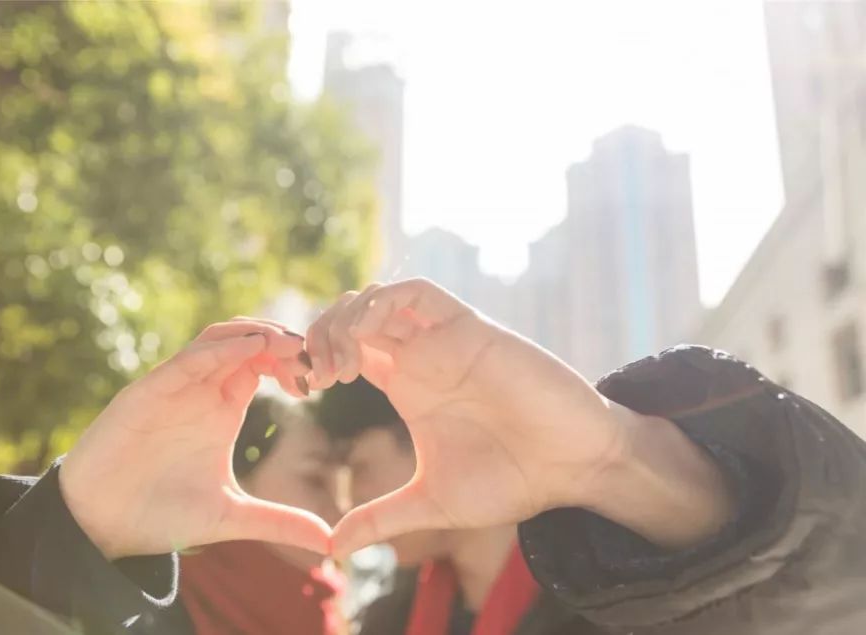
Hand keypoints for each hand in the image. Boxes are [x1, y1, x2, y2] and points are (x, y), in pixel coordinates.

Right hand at [59, 319, 327, 558]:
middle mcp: (200, 391)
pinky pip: (186, 359)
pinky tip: (250, 349)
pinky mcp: (148, 392)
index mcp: (222, 409)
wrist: (100, 526)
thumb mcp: (231, 517)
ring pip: (218, 338)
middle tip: (314, 354)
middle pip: (247, 341)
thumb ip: (278, 522)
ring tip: (289, 344)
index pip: (264, 364)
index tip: (320, 380)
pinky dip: (220, 349)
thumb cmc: (160, 515)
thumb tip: (330, 543)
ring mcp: (174, 388)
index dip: (294, 362)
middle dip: (283, 340)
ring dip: (255, 333)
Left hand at [308, 279, 731, 556]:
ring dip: (345, 320)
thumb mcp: (430, 503)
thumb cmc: (511, 481)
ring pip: (377, 298)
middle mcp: (419, 355)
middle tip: (314, 377)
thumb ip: (380, 519)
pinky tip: (367, 339)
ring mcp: (442, 339)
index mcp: (405, 384)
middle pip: (352, 317)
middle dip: (320, 335)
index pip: (344, 348)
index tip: (302, 390)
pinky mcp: (469, 328)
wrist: (572, 467)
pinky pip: (416, 293)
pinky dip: (381, 304)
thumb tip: (331, 548)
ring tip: (338, 365)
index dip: (314, 358)